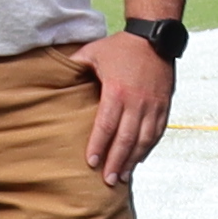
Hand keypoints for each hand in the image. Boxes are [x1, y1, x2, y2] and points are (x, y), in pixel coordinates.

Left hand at [82, 27, 175, 176]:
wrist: (155, 38)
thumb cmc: (121, 46)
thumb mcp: (93, 52)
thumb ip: (75, 65)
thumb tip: (54, 74)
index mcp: (116, 90)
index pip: (106, 125)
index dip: (99, 145)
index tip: (92, 163)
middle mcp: (137, 101)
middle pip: (125, 138)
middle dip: (116, 161)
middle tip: (108, 180)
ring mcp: (153, 105)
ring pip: (143, 139)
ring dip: (133, 160)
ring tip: (123, 176)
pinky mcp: (164, 105)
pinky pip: (157, 132)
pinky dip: (148, 148)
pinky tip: (139, 160)